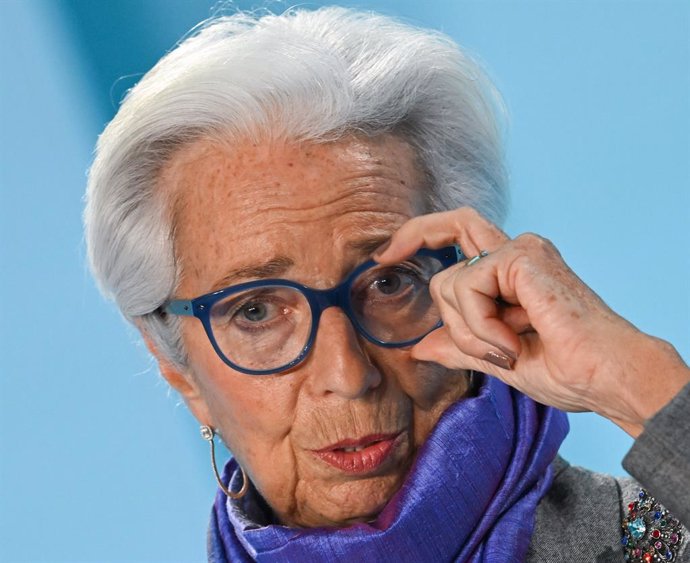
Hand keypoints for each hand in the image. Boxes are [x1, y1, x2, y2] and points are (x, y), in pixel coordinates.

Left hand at [375, 208, 689, 436]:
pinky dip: (480, 326)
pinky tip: (513, 342)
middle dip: (447, 307)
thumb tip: (420, 347)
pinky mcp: (521, 257)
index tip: (384, 256)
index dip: (417, 232)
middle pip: (445, 235)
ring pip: (449, 282)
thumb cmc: (567, 369)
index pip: (456, 229)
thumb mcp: (496, 358)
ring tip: (509, 350)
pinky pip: (467, 288)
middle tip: (486, 347)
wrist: (606, 379)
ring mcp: (519, 250)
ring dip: (469, 331)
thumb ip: (459, 345)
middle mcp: (514, 250)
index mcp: (511, 268)